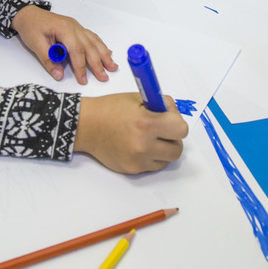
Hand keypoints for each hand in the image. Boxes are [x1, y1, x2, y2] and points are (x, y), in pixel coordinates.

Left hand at [11, 4, 117, 83]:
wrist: (28, 14)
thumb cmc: (31, 27)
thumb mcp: (35, 44)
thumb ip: (49, 60)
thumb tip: (59, 75)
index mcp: (64, 28)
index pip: (77, 50)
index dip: (81, 66)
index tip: (83, 80)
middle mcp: (74, 26)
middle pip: (89, 46)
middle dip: (98, 63)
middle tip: (104, 77)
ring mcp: (77, 26)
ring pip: (94, 41)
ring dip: (104, 55)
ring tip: (113, 67)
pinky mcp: (77, 28)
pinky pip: (92, 37)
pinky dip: (101, 46)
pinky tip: (108, 52)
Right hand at [74, 93, 188, 173]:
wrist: (86, 125)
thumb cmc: (111, 109)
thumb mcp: (138, 98)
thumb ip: (161, 105)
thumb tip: (175, 114)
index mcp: (146, 123)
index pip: (181, 130)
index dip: (177, 122)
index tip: (168, 118)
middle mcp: (143, 145)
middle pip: (177, 149)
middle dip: (173, 138)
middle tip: (161, 130)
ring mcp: (137, 160)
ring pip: (167, 160)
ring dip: (163, 150)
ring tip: (149, 138)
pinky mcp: (132, 170)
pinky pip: (153, 166)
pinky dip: (151, 157)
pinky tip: (138, 146)